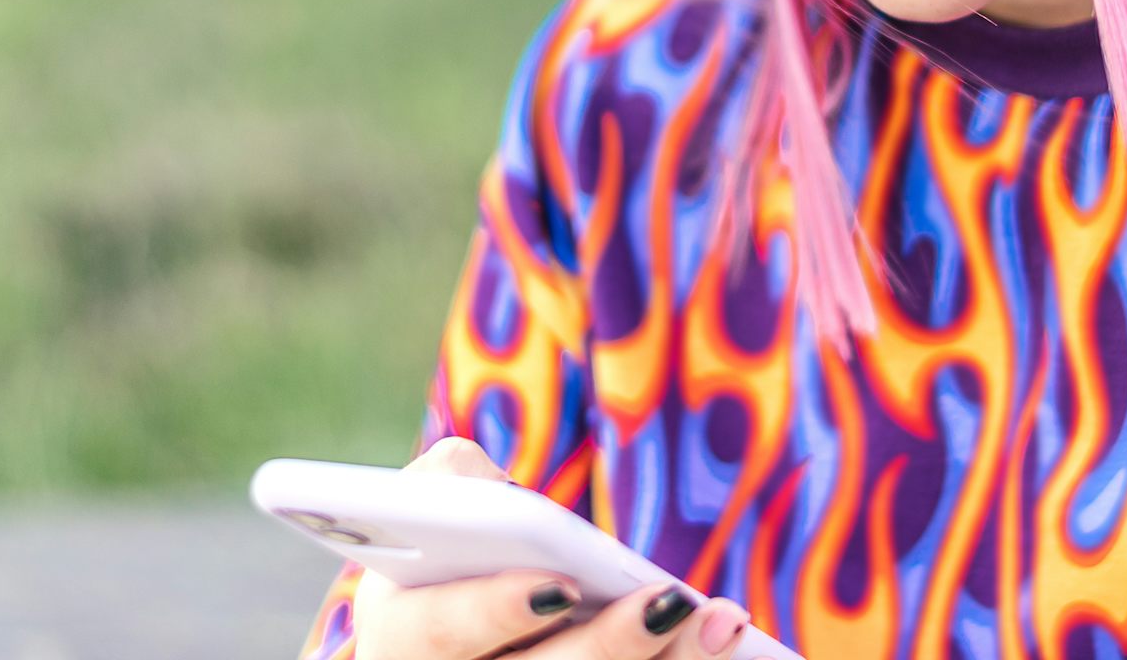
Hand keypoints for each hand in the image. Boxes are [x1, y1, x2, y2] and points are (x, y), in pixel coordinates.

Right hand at [349, 436, 751, 658]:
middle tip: (667, 604)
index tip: (559, 586)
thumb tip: (495, 489)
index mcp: (402, 635)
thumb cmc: (452, 553)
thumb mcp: (431, 510)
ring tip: (720, 620)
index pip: (441, 631)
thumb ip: (451, 484)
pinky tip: (724, 634)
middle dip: (608, 646)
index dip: (495, 612)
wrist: (480, 628)